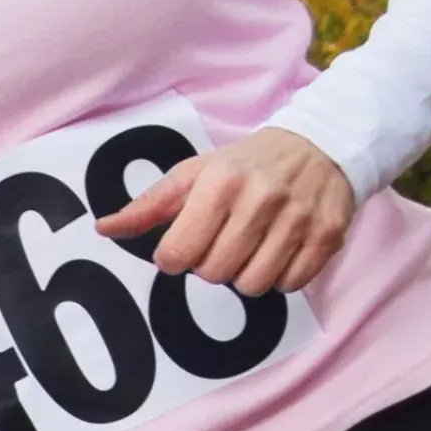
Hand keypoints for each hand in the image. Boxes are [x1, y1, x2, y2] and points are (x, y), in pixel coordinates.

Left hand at [98, 122, 354, 295]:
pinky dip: (279, 277)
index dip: (174, 258)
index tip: (183, 245)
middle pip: (214, 274)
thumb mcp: (193, 174)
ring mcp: (298, 220)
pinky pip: (289, 285)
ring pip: (252, 285)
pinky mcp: (327, 237)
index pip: (179, 254)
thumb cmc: (245, 165)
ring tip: (249, 248)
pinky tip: (277, 251)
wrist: (320, 145)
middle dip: (209, 266)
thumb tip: (103, 229)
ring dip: (244, 275)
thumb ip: (148, 206)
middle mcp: (261, 200)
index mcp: (220, 184)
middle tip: (221, 243)